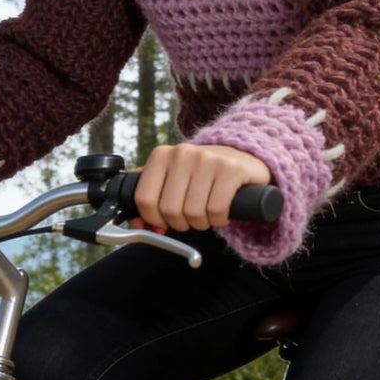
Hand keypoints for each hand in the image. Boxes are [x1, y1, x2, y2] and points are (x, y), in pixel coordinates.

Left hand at [134, 143, 271, 231]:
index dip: (154, 219)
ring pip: (194, 213)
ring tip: (207, 212)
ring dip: (202, 223)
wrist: (242, 157)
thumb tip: (136, 225)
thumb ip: (150, 200)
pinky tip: (222, 211)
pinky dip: (219, 219)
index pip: (144, 200)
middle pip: (170, 210)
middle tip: (191, 217)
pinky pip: (216, 210)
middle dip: (181, 223)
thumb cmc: (202, 175)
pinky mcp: (231, 169)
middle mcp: (182, 153)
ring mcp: (207, 159)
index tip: (165, 221)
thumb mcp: (172, 180)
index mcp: (161, 156)